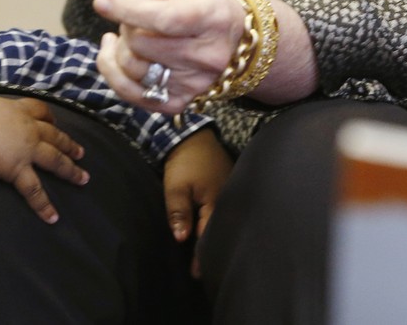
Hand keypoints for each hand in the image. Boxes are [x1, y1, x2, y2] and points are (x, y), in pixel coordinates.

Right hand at [0, 67, 88, 223]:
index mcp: (16, 111)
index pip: (39, 110)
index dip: (48, 117)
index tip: (55, 121)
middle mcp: (27, 130)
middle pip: (54, 136)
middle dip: (69, 145)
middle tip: (81, 153)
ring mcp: (26, 150)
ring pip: (54, 160)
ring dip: (70, 170)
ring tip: (83, 179)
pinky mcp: (18, 169)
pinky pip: (34, 190)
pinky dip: (43, 204)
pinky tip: (53, 217)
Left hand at [94, 0, 318, 110]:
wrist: (228, 32)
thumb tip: (109, 6)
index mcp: (211, 17)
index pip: (165, 19)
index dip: (130, 12)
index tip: (101, 3)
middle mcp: (208, 55)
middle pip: (141, 44)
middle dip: (126, 27)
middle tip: (135, 19)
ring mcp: (196, 83)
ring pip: (131, 69)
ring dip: (121, 49)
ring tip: (131, 34)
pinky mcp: (180, 102)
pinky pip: (130, 94)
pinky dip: (114, 72)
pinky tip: (120, 53)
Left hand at [162, 128, 231, 273]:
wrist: (193, 134)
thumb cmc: (184, 161)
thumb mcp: (176, 187)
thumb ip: (179, 212)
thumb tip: (182, 239)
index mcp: (217, 202)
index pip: (209, 235)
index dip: (202, 255)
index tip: (197, 273)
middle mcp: (228, 199)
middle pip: (221, 229)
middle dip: (212, 248)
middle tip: (204, 269)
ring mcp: (230, 190)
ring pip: (223, 219)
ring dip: (216, 234)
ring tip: (209, 253)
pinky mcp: (228, 184)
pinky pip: (224, 208)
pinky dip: (218, 220)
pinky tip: (213, 228)